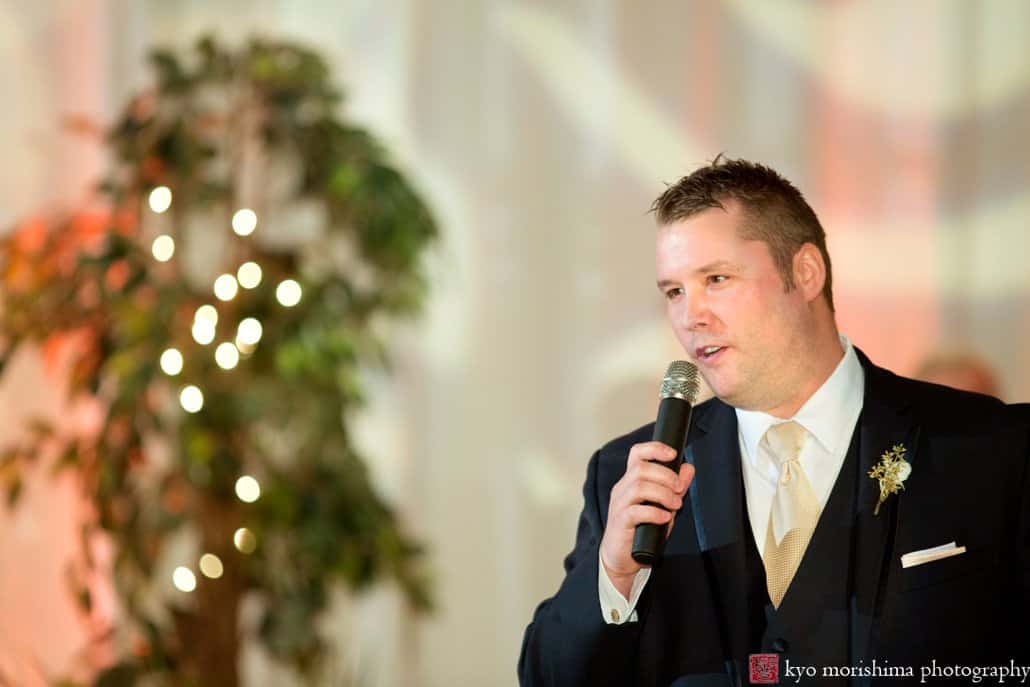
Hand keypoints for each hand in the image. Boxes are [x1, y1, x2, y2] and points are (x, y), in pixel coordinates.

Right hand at [599, 441, 693, 597]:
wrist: (621, 558)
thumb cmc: (642, 530)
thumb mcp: (663, 505)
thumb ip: (675, 487)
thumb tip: (688, 468)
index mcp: (631, 481)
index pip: (637, 454)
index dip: (654, 448)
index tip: (673, 454)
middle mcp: (622, 489)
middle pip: (641, 469)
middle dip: (666, 476)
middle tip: (680, 489)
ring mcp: (619, 505)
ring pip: (638, 487)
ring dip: (663, 494)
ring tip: (675, 504)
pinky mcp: (620, 523)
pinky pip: (636, 511)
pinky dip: (655, 512)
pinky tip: (665, 517)